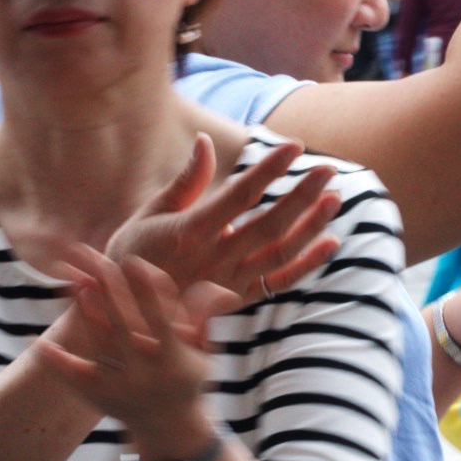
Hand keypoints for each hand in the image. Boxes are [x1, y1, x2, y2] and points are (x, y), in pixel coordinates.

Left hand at [38, 251, 223, 448]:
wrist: (170, 428)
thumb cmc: (188, 378)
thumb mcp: (204, 352)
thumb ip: (205, 318)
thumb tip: (217, 286)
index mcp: (173, 360)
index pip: (159, 321)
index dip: (147, 292)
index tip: (133, 263)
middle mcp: (145, 375)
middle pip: (122, 326)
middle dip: (109, 291)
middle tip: (96, 260)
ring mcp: (119, 387)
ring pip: (96, 343)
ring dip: (82, 311)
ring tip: (71, 280)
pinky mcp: (99, 397)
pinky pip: (74, 376)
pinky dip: (57, 361)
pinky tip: (42, 342)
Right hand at [106, 135, 341, 306]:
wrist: (125, 318)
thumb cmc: (133, 257)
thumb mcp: (150, 215)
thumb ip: (185, 182)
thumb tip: (205, 142)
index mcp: (191, 231)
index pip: (240, 195)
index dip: (269, 169)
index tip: (294, 146)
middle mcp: (214, 259)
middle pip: (269, 224)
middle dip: (303, 194)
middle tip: (329, 169)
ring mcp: (229, 283)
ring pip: (280, 253)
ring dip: (311, 226)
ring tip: (335, 199)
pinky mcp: (238, 301)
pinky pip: (278, 283)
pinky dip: (307, 265)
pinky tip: (330, 242)